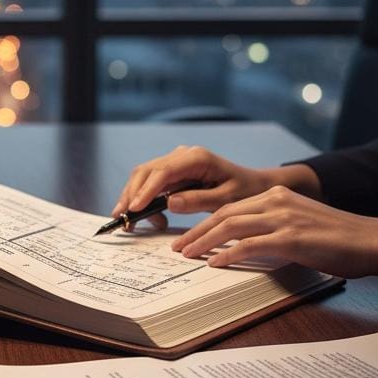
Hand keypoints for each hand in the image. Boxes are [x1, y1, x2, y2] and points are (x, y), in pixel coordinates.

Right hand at [109, 145, 321, 232]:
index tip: (134, 209)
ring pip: (144, 176)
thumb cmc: (245, 191)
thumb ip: (199, 200)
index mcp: (197, 157)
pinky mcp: (174, 170)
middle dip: (131, 195)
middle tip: (122, 219)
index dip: (145, 190)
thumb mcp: (226, 199)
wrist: (254, 184)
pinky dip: (144, 199)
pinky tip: (148, 217)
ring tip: (134, 223)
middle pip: (146, 171)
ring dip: (134, 198)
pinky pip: (152, 182)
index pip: (163, 172)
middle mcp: (183, 154)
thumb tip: (170, 203)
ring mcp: (177, 160)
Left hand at [171, 185, 377, 284]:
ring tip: (187, 256)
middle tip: (178, 248)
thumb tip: (244, 247)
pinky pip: (251, 245)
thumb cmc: (338, 239)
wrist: (371, 240)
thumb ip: (273, 230)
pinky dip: (229, 254)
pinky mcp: (292, 238)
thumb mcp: (299, 226)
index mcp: (277, 196)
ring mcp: (284, 218)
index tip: (188, 238)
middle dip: (197, 232)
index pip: (231, 207)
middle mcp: (277, 201)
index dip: (205, 223)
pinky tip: (215, 263)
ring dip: (204, 242)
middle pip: (225, 214)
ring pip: (231, 226)